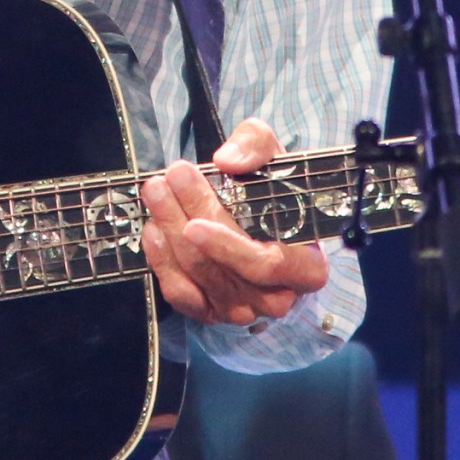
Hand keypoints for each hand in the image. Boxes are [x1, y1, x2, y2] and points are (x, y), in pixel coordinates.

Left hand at [138, 118, 328, 326]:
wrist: (261, 219)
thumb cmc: (275, 194)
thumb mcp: (275, 159)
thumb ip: (258, 147)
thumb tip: (228, 160)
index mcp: (305, 267)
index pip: (267, 265)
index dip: (229, 248)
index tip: (196, 223)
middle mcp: (275, 296)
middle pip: (223, 267)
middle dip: (188, 218)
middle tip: (169, 180)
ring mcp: (242, 309)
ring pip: (198, 276)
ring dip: (171, 230)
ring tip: (156, 193)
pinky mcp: (211, 312)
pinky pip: (181, 294)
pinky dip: (162, 261)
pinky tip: (154, 230)